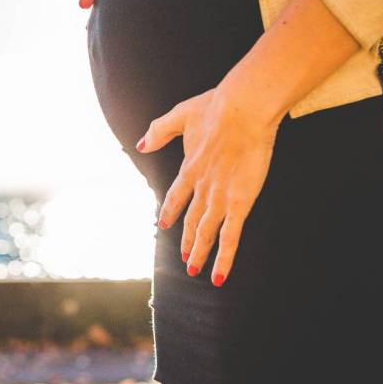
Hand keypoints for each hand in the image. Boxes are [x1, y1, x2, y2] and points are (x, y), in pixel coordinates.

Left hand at [136, 83, 280, 286]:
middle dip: (186, 239)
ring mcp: (220, 198)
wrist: (242, 110)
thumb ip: (159, 131)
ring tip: (194, 269)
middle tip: (183, 256)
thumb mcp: (181, 115)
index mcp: (189, 168)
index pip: (176, 197)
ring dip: (199, 253)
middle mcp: (201, 187)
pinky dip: (224, 259)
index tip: (164, 225)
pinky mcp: (240, 203)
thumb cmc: (216, 107)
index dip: (171, 212)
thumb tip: (140, 144)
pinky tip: (218, 275)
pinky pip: (230, 237)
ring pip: (206, 234)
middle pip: (191, 220)